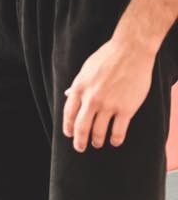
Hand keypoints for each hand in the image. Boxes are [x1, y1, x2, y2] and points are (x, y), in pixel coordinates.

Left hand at [62, 37, 154, 151]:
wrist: (130, 51)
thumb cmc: (107, 57)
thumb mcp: (86, 68)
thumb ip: (78, 84)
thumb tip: (68, 95)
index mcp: (80, 87)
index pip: (69, 113)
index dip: (68, 127)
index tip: (69, 134)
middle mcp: (92, 98)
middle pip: (81, 127)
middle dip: (79, 141)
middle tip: (80, 148)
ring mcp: (109, 105)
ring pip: (99, 132)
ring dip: (97, 141)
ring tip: (98, 143)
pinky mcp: (125, 109)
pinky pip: (118, 132)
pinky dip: (115, 140)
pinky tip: (114, 141)